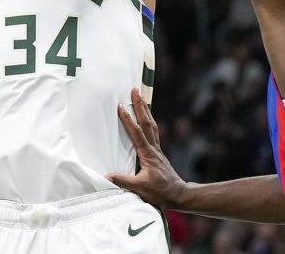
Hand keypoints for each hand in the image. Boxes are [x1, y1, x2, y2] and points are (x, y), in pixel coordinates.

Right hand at [107, 88, 188, 208]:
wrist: (178, 194)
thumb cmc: (160, 192)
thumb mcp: (140, 188)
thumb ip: (123, 181)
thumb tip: (106, 176)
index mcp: (148, 154)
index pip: (136, 133)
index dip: (128, 120)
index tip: (121, 106)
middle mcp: (153, 148)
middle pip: (147, 122)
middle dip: (140, 105)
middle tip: (135, 90)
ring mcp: (157, 149)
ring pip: (152, 125)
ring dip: (145, 110)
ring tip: (141, 98)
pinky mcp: (158, 153)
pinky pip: (153, 132)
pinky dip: (149, 121)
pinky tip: (146, 119)